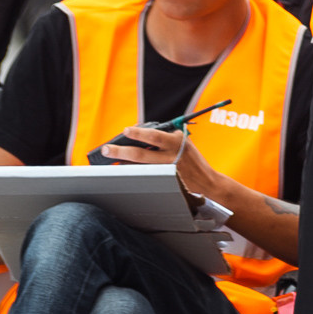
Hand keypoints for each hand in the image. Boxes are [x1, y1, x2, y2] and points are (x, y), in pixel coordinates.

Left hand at [103, 126, 221, 201]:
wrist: (206, 182)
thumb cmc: (192, 159)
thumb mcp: (184, 141)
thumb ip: (166, 137)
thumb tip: (140, 135)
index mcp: (177, 142)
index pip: (154, 136)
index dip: (138, 133)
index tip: (125, 131)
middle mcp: (170, 157)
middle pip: (140, 154)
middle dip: (120, 151)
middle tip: (106, 149)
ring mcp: (165, 171)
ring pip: (137, 167)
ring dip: (122, 163)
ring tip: (111, 159)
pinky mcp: (162, 182)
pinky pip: (142, 175)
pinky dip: (132, 172)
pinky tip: (123, 169)